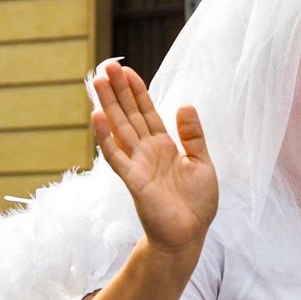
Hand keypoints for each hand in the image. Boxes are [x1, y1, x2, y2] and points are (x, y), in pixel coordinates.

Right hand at [92, 62, 217, 254]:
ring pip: (119, 129)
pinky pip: (116, 156)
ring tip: (98, 82)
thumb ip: (193, 136)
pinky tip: (98, 117)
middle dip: (119, 91)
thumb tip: (185, 104)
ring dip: (108, 106)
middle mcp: (147, 151)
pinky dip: (106, 137)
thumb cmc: (197, 203)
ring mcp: (138, 164)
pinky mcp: (133, 180)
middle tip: (106, 66)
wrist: (190, 234)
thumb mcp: (202, 163)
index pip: (147, 113)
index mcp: (165, 146)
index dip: (137, 92)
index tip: (127, 70)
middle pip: (129, 115)